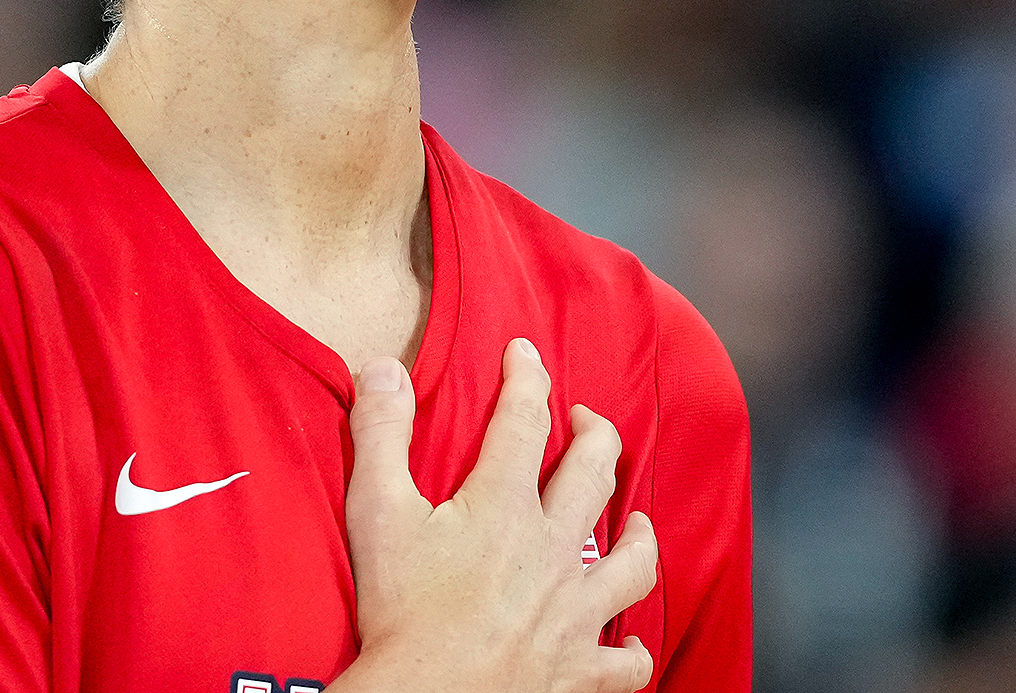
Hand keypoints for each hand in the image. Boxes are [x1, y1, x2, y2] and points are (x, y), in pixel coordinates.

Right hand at [330, 337, 657, 692]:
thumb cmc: (399, 613)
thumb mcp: (376, 512)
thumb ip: (381, 434)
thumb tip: (383, 368)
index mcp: (504, 506)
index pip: (525, 419)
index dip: (527, 376)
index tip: (524, 353)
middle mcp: (552, 550)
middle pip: (596, 474)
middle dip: (596, 435)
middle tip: (584, 422)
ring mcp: (573, 611)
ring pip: (632, 561)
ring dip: (638, 534)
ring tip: (636, 520)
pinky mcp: (577, 669)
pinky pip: (625, 662)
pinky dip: (632, 651)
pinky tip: (630, 642)